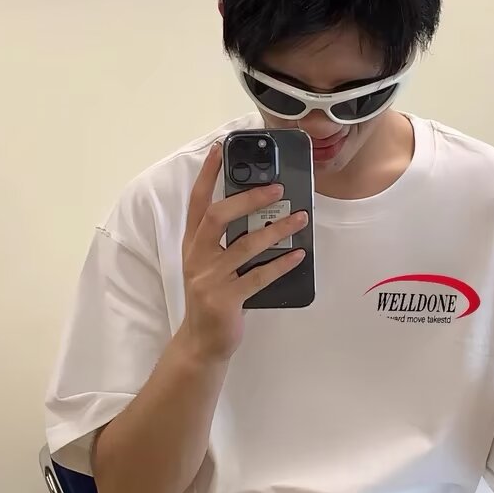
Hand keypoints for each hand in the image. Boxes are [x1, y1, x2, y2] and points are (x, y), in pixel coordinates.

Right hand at [179, 143, 307, 362]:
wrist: (202, 342)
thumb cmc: (212, 298)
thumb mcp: (209, 265)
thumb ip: (223, 241)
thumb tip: (258, 212)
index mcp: (193, 245)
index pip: (198, 203)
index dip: (207, 175)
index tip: (218, 150)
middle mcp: (197, 258)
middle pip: (219, 216)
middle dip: (249, 198)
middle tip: (277, 188)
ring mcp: (209, 279)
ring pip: (245, 245)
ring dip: (276, 228)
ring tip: (300, 217)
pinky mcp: (225, 299)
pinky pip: (258, 276)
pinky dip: (281, 264)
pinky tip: (298, 254)